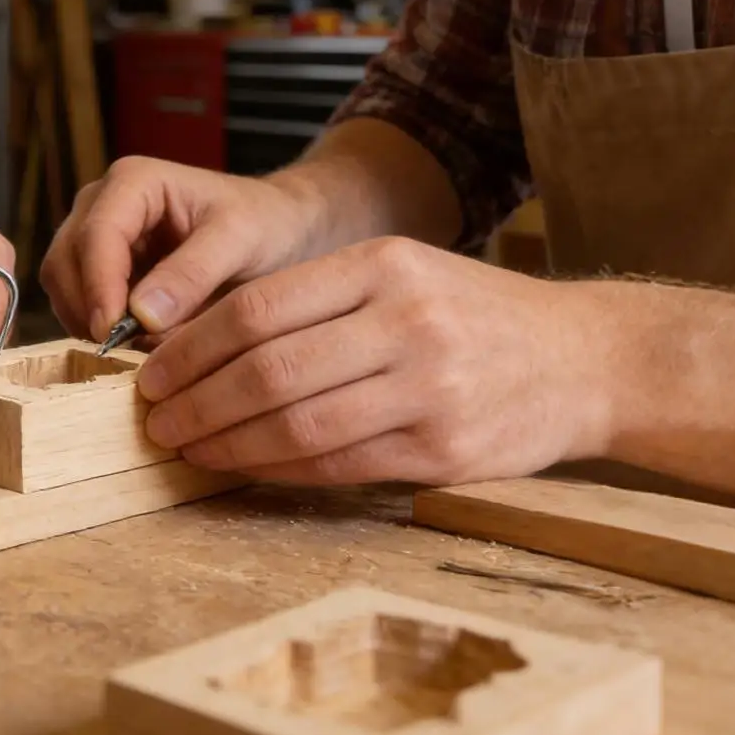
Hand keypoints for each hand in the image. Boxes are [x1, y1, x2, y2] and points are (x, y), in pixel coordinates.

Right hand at [39, 157, 321, 344]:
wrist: (276, 226)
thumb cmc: (262, 221)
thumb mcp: (239, 240)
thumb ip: (193, 273)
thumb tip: (141, 315)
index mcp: (134, 182)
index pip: (97, 235)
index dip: (98, 287)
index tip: (110, 334)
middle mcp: (103, 202)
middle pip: (65, 260)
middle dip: (87, 308)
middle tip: (122, 353)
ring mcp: (97, 235)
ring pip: (63, 284)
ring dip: (87, 321)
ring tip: (133, 352)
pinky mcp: (102, 268)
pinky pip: (79, 302)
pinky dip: (96, 328)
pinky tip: (133, 346)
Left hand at [137, 237, 613, 486]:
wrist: (582, 357)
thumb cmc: (470, 312)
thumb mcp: (400, 272)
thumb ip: (315, 300)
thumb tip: (204, 342)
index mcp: (381, 265)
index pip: (258, 307)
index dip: (192, 347)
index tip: (151, 372)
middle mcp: (404, 320)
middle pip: (268, 367)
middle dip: (196, 400)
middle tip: (154, 421)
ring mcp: (429, 388)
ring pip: (298, 422)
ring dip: (227, 443)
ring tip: (187, 450)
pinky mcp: (446, 450)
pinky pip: (340, 464)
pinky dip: (280, 469)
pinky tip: (245, 468)